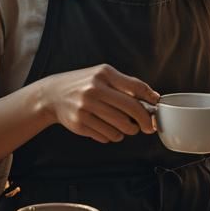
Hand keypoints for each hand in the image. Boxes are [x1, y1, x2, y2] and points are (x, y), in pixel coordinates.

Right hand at [40, 65, 158, 143]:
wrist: (53, 94)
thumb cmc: (85, 84)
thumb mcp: (103, 76)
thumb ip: (127, 85)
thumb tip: (154, 98)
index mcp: (104, 74)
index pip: (135, 87)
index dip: (150, 99)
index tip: (156, 108)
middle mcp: (94, 90)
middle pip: (131, 110)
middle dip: (144, 121)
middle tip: (147, 126)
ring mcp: (85, 108)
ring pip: (120, 127)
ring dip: (128, 131)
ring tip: (125, 127)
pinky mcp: (79, 124)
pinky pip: (106, 136)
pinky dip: (113, 136)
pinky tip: (108, 128)